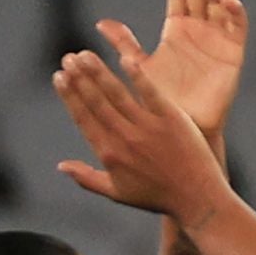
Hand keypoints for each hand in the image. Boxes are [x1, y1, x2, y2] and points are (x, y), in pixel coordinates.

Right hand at [51, 18, 236, 222]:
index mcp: (110, 154)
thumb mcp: (117, 193)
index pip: (83, 118)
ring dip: (98, 73)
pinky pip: (151, 93)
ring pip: (117, 94)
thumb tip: (60, 165)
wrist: (197, 199)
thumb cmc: (157, 197)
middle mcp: (125, 139)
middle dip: (79, 78)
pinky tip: (125, 58)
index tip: (58, 77)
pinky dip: (138, 76)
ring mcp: (148, 127)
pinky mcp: (171, 119)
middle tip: (67, 58)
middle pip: (96, 102)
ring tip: (84, 55)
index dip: (69, 96)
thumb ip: (86, 178)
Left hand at [114, 0, 248, 147]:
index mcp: (176, 29)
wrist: (182, 130)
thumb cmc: (160, 101)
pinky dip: (236, 13)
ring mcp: (218, 41)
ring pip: (219, 5)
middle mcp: (199, 30)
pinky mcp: (234, 55)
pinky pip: (238, 29)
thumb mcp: (139, 67)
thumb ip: (125, 44)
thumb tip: (101, 23)